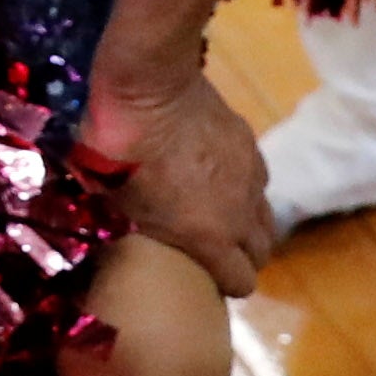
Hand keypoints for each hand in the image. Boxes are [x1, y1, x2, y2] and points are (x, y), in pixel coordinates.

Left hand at [70, 49, 271, 299]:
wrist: (149, 88)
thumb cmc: (121, 151)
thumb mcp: (111, 201)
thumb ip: (128, 227)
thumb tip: (115, 239)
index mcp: (209, 236)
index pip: (241, 282)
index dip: (227, 287)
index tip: (207, 281)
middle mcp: (240, 211)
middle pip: (262, 252)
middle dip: (243, 259)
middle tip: (216, 253)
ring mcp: (251, 175)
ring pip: (264, 215)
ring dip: (247, 223)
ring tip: (221, 216)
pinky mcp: (250, 143)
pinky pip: (257, 179)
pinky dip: (244, 187)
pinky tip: (218, 176)